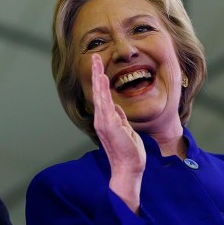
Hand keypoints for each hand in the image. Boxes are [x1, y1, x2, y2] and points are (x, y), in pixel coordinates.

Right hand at [91, 54, 145, 212]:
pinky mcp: (109, 124)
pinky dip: (103, 90)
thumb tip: (117, 108)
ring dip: (98, 76)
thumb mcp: (125, 130)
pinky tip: (103, 78)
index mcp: (105, 119)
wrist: (128, 168)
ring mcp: (104, 121)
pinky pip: (105, 103)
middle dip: (96, 73)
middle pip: (98, 91)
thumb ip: (120, 118)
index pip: (102, 95)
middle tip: (94, 56)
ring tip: (97, 62)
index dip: (100, 80)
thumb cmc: (128, 151)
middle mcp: (101, 118)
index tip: (100, 66)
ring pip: (100, 94)